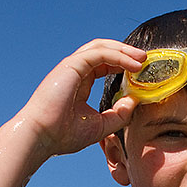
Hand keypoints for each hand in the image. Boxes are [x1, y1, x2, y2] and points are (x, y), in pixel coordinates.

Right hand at [17, 39, 145, 156]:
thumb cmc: (63, 135)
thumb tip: (134, 101)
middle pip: (104, 51)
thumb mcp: (100, 126)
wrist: (41, 137)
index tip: (141, 74)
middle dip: (126, 53)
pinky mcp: (71, 66)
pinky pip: (99, 54)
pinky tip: (134, 65)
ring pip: (102, 48)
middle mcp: (75, 71)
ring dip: (124, 51)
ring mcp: (72, 66)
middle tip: (145, 60)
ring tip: (142, 59)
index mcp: (80, 83)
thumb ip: (118, 114)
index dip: (123, 65)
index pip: (104, 65)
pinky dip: (118, 57)